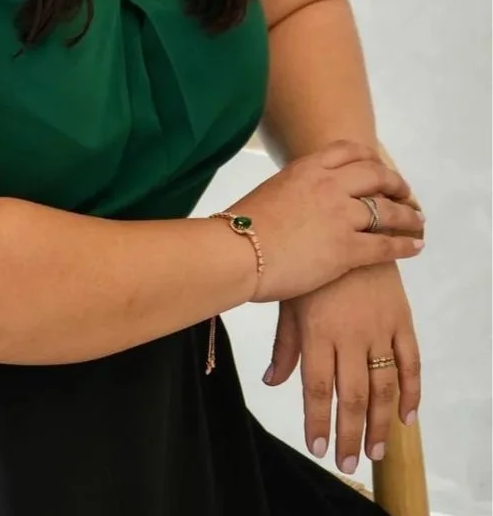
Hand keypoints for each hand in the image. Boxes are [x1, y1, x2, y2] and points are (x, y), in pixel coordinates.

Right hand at [229, 139, 424, 301]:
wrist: (235, 252)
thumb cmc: (242, 227)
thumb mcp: (271, 191)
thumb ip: (294, 189)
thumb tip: (301, 197)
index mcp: (307, 168)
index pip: (349, 151)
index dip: (371, 159)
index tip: (381, 168)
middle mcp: (329, 186)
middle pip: (376, 176)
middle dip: (397, 185)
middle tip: (406, 195)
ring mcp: (340, 217)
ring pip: (388, 211)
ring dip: (408, 217)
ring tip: (418, 222)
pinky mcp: (346, 249)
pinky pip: (386, 245)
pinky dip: (406, 245)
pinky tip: (415, 247)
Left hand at [263, 263, 421, 475]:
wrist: (344, 222)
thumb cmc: (306, 262)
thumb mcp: (290, 301)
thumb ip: (285, 345)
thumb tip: (272, 381)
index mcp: (317, 330)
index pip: (317, 387)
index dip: (318, 420)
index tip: (318, 448)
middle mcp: (350, 334)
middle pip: (352, 395)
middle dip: (350, 433)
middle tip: (348, 462)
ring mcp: (379, 327)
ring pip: (384, 386)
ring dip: (381, 423)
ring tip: (375, 451)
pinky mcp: (401, 318)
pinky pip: (412, 361)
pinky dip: (412, 392)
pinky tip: (406, 417)